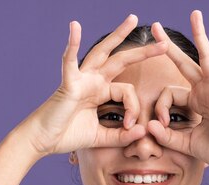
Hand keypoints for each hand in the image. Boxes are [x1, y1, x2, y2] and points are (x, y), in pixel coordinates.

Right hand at [14, 14, 167, 158]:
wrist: (44, 141)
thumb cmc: (68, 136)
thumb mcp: (101, 138)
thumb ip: (122, 136)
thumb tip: (144, 132)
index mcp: (100, 92)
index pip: (127, 91)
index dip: (135, 107)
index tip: (133, 126)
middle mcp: (93, 81)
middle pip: (121, 61)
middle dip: (143, 52)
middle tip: (164, 43)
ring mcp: (81, 79)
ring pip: (102, 52)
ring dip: (118, 35)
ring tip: (133, 19)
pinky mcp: (68, 83)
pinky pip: (69, 61)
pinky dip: (72, 44)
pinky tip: (75, 27)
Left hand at [146, 10, 208, 178]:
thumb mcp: (184, 144)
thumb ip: (166, 136)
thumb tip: (148, 124)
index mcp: (196, 101)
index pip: (169, 94)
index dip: (161, 108)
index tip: (159, 124)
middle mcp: (206, 92)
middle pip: (186, 63)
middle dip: (169, 46)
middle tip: (155, 26)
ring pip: (206, 59)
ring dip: (200, 36)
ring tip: (195, 15)